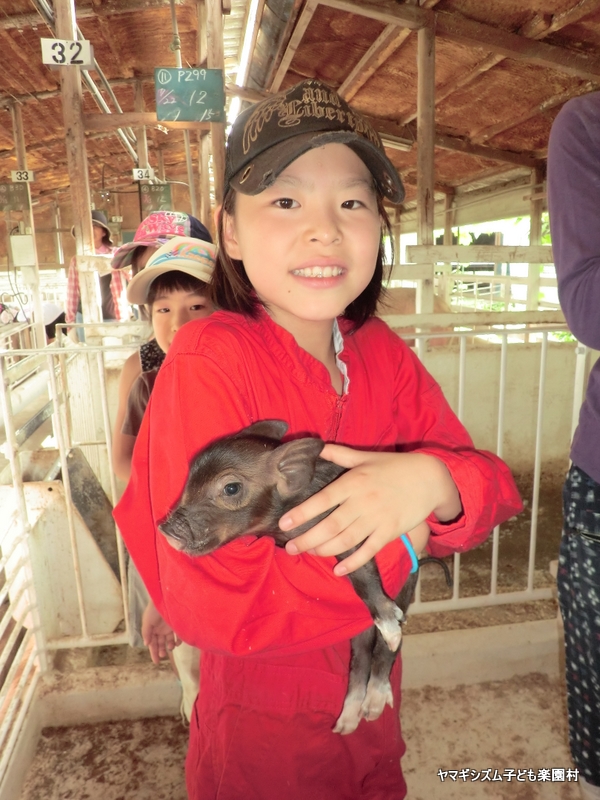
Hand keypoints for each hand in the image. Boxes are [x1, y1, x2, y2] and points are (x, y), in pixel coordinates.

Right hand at [141, 599, 180, 663]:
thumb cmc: (154, 608)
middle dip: (161, 650)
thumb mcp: (147, 620)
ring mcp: (168, 627)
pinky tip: (178, 642)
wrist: (165, 597)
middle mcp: (160, 629)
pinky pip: (178, 635)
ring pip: (169, 640)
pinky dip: (178, 640)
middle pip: (160, 643)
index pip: (152, 644)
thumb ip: (146, 632)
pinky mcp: (177, 625)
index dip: (153, 653)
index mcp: (152, 629)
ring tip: (171, 647)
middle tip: (163, 655)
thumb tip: (146, 644)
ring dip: (170, 646)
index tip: (157, 662)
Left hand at [280, 445, 460, 574]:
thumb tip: (317, 447)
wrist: (430, 478)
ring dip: (325, 550)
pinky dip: (353, 562)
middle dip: (307, 539)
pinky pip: (369, 550)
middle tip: (289, 548)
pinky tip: (338, 570)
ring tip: (308, 553)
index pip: (322, 500)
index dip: (302, 514)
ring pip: (346, 540)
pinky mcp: (390, 532)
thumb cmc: (394, 466)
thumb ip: (339, 454)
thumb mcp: (365, 457)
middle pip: (330, 525)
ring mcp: (377, 519)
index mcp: (354, 482)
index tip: (284, 524)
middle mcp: (363, 502)